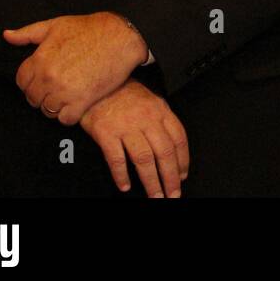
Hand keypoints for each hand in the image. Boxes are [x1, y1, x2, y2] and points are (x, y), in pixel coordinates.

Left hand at [4, 12, 148, 125]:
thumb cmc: (90, 29)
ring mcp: (65, 91)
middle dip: (41, 95)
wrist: (121, 37)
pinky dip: (69, 115)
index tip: (42, 79)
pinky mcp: (82, 101)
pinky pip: (66, 119)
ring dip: (55, 106)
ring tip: (66, 97)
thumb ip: (28, 33)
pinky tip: (76, 104)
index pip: (21, 82)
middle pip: (33, 99)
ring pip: (48, 111)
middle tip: (55, 88)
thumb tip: (7, 35)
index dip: (30, 81)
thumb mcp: (56, 25)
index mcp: (40, 60)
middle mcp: (49, 78)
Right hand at [80, 79, 188, 197]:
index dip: (183, 160)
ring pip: (144, 159)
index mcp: (160, 111)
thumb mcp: (150, 100)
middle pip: (164, 152)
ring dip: (151, 181)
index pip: (178, 138)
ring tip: (155, 195)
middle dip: (170, 177)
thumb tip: (173, 147)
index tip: (182, 176)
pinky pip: (116, 159)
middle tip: (173, 194)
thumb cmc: (124, 93)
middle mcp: (146, 119)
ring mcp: (126, 126)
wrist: (96, 84)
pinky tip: (125, 186)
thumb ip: (162, 120)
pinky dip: (121, 175)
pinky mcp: (106, 133)